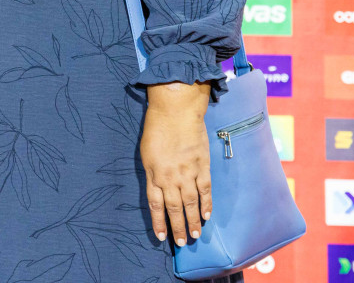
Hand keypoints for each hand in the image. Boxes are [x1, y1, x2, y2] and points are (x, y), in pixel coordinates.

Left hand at [140, 82, 211, 246]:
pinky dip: (206, 204)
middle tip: (183, 242)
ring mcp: (187, 172)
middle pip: (174, 208)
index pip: (155, 204)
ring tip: (196, 235)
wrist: (176, 110)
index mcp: (153, 174)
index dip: (159, 222)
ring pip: (191, 203)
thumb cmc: (157, 128)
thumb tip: (159, 190)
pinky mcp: (202, 166)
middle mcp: (170, 177)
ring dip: (193, 221)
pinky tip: (206, 215)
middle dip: (178, 227)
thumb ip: (153, 173)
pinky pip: (205, 190)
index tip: (161, 237)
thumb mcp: (146, 152)